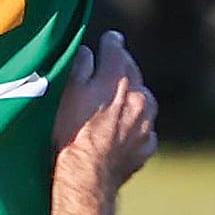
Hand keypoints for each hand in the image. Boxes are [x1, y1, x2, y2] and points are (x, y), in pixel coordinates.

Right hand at [53, 31, 155, 188]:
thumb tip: (88, 52)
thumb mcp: (67, 93)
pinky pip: (144, 129)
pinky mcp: (147, 146)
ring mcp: (146, 123)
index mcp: (118, 79)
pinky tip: (122, 133)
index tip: (110, 39)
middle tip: (112, 69)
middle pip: (133, 73)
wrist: (87, 175)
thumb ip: (80, 67)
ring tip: (119, 104)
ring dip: (134, 98)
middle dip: (123, 68)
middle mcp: (139, 97)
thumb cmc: (71, 133)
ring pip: (145, 100)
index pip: (116, 49)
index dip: (111, 42)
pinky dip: (135, 127)